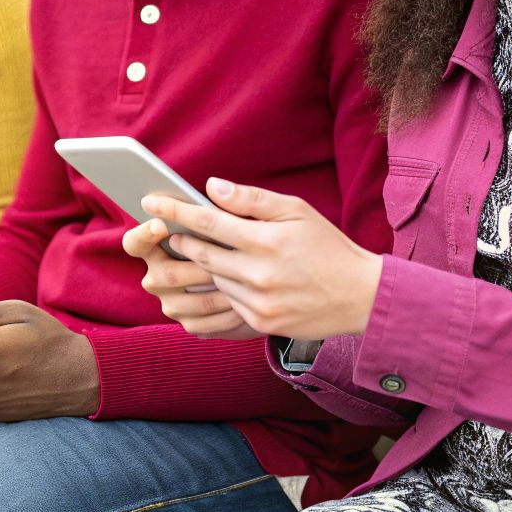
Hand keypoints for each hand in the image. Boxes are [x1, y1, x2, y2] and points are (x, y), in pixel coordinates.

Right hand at [122, 218, 261, 339]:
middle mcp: (157, 275)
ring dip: (218, 289)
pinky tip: (247, 303)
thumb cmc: (242, 241)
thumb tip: (214, 186)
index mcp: (157, 246)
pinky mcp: (190, 323)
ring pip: (189, 299)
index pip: (135, 242)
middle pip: (166, 273)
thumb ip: (223, 204)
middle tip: (227, 258)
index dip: (143, 235)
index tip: (161, 224)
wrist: (262, 283)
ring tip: (247, 281)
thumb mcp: (236, 220)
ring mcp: (171, 302)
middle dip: (198, 266)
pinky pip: (205, 322)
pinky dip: (227, 314)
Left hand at [143, 178, 383, 339]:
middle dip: (181, 240)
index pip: (208, 222)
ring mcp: (260, 303)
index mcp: (267, 241)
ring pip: (213, 280)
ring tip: (198, 252)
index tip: (150, 201)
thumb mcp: (296, 211)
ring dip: (202, 266)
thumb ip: (251, 199)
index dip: (175, 211)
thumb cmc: (327, 246)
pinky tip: (229, 277)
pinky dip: (223, 288)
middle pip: (202, 255)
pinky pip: (228, 303)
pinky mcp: (262, 324)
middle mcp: (260, 274)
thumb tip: (211, 187)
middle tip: (170, 231)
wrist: (361, 295)